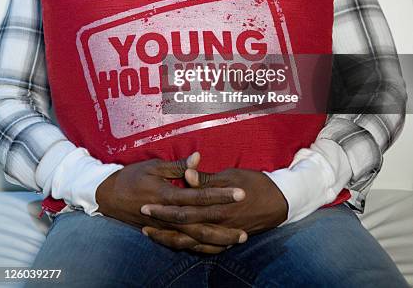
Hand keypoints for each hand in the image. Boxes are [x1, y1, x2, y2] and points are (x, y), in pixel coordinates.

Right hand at [96, 152, 246, 252]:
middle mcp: (168, 215)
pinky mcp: (161, 233)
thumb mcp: (153, 166)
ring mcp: (164, 227)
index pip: (200, 196)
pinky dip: (200, 247)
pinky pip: (183, 244)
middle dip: (224, 227)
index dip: (221, 195)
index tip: (240, 193)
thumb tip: (198, 158)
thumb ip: (178, 166)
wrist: (107, 196)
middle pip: (201, 224)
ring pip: (194, 238)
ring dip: (216, 241)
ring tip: (236, 240)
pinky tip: (215, 247)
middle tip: (246, 228)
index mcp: (168, 195)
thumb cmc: (131, 177)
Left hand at [141, 156, 288, 236]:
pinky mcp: (227, 239)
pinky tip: (176, 244)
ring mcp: (222, 234)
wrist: (279, 201)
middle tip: (142, 218)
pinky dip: (188, 247)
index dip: (163, 207)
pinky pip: (204, 248)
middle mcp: (216, 223)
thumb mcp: (231, 175)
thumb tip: (186, 174)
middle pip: (182, 226)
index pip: (183, 208)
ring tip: (151, 234)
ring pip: (190, 241)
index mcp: (216, 205)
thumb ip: (206, 179)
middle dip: (160, 223)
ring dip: (169, 238)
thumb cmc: (254, 183)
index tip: (145, 204)